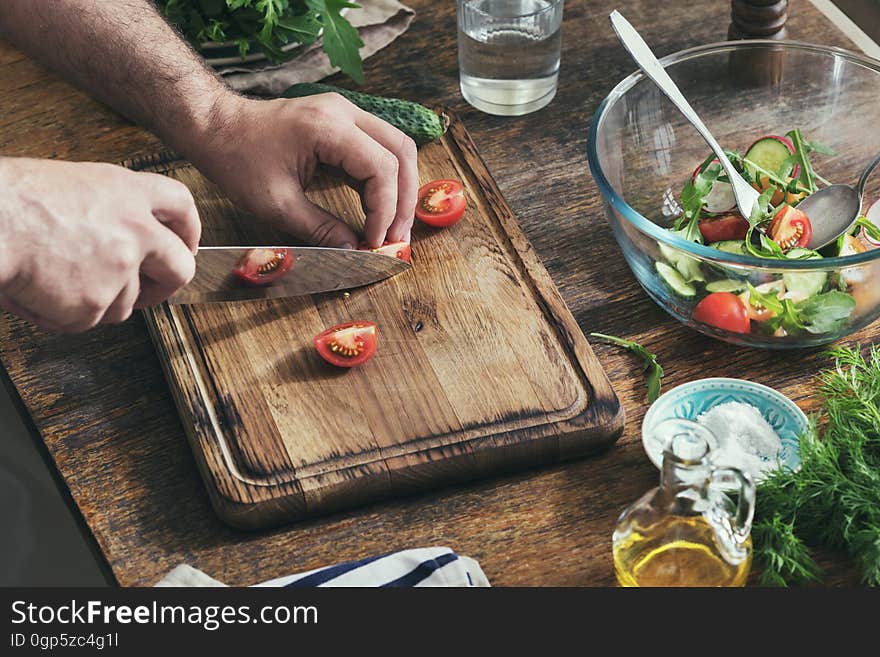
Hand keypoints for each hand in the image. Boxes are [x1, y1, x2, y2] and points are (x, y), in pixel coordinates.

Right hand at [0, 158, 199, 332]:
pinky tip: (40, 291)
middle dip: (167, 284)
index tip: (186, 244)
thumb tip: (119, 238)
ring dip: (98, 301)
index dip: (188, 230)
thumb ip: (110, 211)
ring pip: (126, 303)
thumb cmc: (13, 200)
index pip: (181, 205)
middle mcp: (135, 231)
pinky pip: (88, 321)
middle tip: (149, 288)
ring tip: (56, 278)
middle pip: (180, 268)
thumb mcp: (73, 184)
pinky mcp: (96, 303)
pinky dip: (62, 314)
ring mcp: (120, 270)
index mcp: (127, 192)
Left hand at [185, 92, 417, 248]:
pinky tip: (377, 209)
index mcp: (327, 127)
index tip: (374, 240)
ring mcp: (345, 113)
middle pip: (401, 152)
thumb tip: (353, 251)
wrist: (215, 127)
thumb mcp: (277, 204)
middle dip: (404, 199)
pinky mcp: (342, 123)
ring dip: (400, 188)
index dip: (385, 209)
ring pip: (396, 148)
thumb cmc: (237, 159)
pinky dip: (384, 180)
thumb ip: (320, 229)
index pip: (381, 167)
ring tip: (392, 226)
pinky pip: (378, 149)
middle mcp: (344, 112)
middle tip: (396, 237)